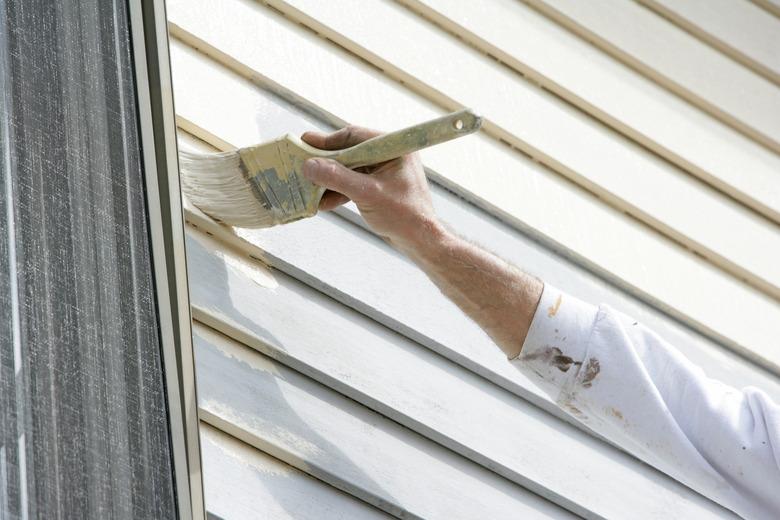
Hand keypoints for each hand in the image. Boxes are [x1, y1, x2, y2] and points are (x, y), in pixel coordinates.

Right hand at [301, 126, 443, 250]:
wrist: (421, 241)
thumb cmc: (403, 215)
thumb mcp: (366, 194)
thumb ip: (337, 178)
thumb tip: (309, 165)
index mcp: (393, 148)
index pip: (355, 136)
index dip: (328, 141)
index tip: (305, 142)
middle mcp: (389, 156)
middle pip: (350, 152)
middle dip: (326, 162)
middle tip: (301, 162)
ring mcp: (385, 172)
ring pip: (350, 169)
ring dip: (330, 179)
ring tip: (308, 185)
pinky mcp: (380, 188)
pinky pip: (355, 184)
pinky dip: (340, 191)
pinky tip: (323, 201)